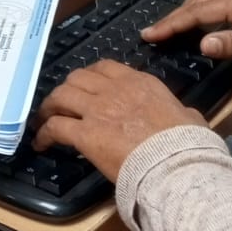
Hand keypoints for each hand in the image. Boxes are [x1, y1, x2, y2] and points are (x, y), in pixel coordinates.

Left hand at [34, 61, 205, 181]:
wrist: (175, 162)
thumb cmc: (186, 144)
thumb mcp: (189, 118)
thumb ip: (181, 112)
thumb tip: (186, 116)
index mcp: (141, 83)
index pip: (106, 68)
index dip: (90, 76)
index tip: (85, 87)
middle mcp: (116, 90)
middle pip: (78, 77)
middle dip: (66, 89)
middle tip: (61, 103)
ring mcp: (98, 110)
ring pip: (61, 96)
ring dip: (49, 107)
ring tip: (44, 120)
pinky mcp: (85, 134)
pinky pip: (55, 127)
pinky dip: (44, 134)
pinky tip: (42, 143)